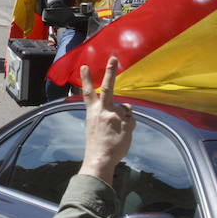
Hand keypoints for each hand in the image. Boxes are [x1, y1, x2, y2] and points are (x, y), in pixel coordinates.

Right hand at [79, 57, 134, 185]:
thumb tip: (126, 108)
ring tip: (116, 131)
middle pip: (108, 87)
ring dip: (124, 117)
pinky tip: (122, 136)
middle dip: (110, 72)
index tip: (84, 66)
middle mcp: (103, 111)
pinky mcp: (126, 123)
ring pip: (126, 109)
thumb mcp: (95, 126)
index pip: (88, 92)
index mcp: (93, 112)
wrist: (100, 158)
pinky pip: (132, 121)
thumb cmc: (98, 144)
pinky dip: (129, 127)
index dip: (85, 79)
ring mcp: (115, 116)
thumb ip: (107, 113)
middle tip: (114, 58)